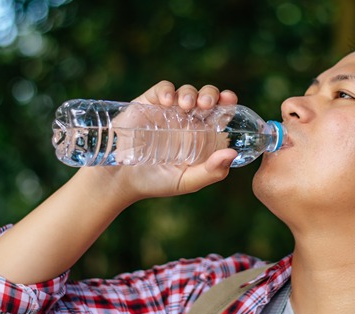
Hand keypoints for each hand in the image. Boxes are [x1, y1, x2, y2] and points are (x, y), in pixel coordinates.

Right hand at [86, 81, 241, 203]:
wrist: (122, 179)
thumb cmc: (157, 182)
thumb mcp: (187, 181)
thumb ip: (212, 171)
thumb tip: (232, 154)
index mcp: (201, 135)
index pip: (220, 113)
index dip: (228, 103)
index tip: (230, 100)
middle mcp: (187, 120)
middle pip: (206, 97)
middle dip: (211, 94)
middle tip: (207, 104)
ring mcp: (168, 110)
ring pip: (186, 91)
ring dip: (190, 94)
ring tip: (186, 105)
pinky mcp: (148, 104)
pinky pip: (162, 89)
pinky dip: (167, 91)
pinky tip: (168, 101)